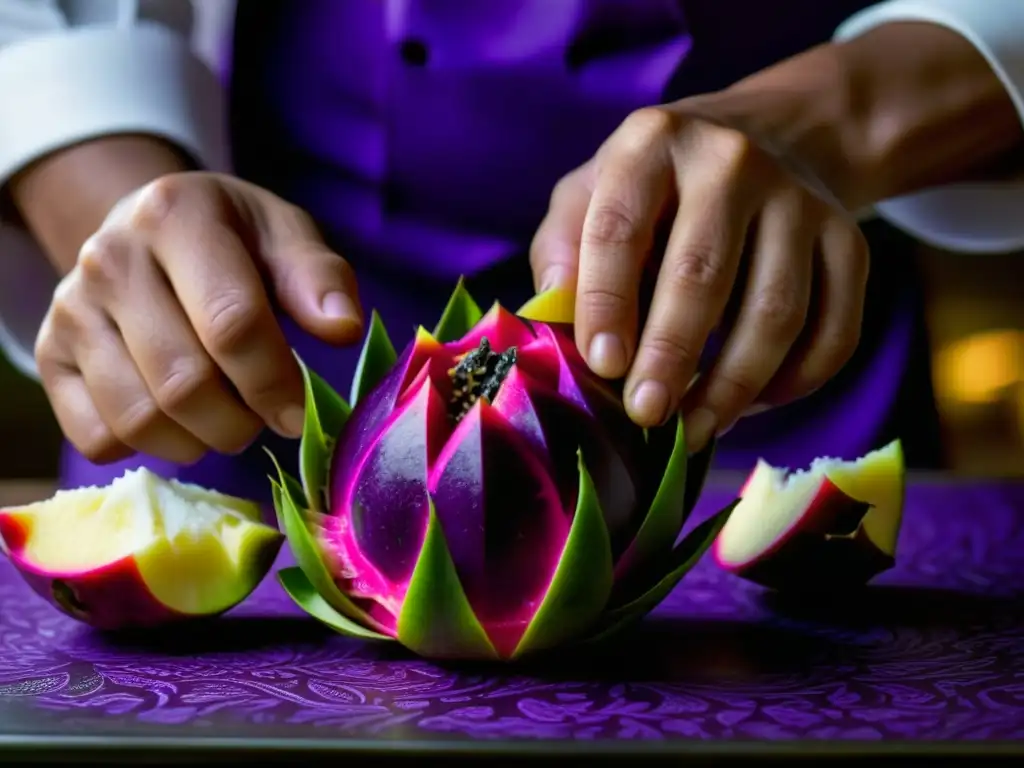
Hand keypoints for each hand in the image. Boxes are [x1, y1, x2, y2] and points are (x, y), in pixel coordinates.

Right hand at [36, 172, 363, 464]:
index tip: (299, 413)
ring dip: (199, 440)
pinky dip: (147, 448)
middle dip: (240, 421)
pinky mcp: (51, 355)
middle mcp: (110, 258)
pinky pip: (98, 436)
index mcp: (175, 215)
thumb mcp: (285, 238)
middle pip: (184, 382)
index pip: (231, 322)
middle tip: (264, 418)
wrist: (153, 233)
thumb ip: (320, 279)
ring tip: (226, 419)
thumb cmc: (235, 241)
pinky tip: (177, 422)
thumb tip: (343, 330)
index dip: (274, 381)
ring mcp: (70, 308)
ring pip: (139, 418)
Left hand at [530, 106, 868, 451]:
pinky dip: (794, 383)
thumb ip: (563, 251)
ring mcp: (800, 200)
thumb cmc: (653, 189)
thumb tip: (557, 324)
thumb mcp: (589, 194)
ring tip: (694, 428)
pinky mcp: (849, 240)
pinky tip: (750, 404)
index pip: (620, 229)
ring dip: (733, 385)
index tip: (602, 365)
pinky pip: (834, 331)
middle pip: (702, 274)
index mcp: (651, 143)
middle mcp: (731, 161)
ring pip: (777, 312)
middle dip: (670, 356)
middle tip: (646, 415)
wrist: (766, 139)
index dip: (606, 303)